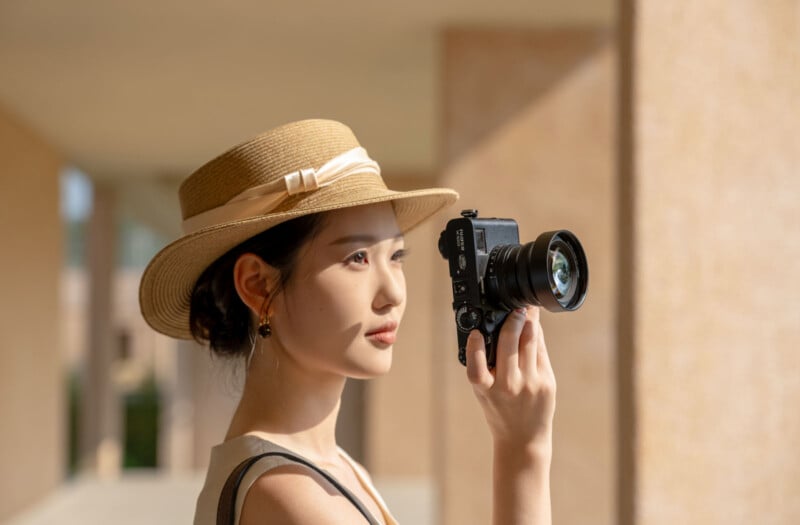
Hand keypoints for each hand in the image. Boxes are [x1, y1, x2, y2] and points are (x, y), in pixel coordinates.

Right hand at [465, 306, 555, 454]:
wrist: (523, 438)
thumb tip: (494, 326)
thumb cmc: (499, 410)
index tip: (476, 333)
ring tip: (525, 312)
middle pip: (510, 344)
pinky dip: (536, 336)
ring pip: (530, 341)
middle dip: (513, 321)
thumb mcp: (483, 391)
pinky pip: (541, 350)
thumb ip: (484, 364)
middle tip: (514, 309)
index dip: (475, 348)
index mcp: (486, 390)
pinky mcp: (547, 381)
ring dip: (528, 322)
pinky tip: (533, 327)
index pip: (476, 368)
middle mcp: (508, 386)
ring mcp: (530, 383)